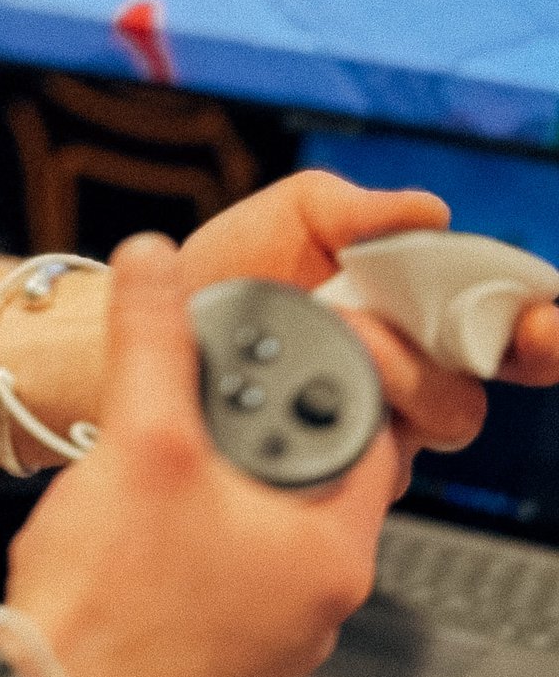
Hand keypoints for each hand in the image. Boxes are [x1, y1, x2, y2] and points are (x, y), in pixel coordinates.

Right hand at [7, 232, 402, 676]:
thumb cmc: (108, 604)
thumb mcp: (139, 437)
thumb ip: (153, 337)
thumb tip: (153, 263)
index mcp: (330, 554)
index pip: (365, 432)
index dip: (318, 369)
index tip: (270, 340)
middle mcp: (317, 602)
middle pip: (308, 469)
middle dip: (250, 417)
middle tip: (196, 388)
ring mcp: (270, 631)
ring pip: (262, 513)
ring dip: (217, 468)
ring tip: (159, 442)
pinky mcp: (222, 645)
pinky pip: (229, 557)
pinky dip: (196, 518)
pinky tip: (141, 506)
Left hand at [176, 171, 558, 452]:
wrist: (157, 325)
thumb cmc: (228, 270)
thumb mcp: (290, 215)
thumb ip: (355, 206)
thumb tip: (429, 210)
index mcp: (408, 313)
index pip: (499, 332)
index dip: (534, 332)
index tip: (541, 324)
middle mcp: (400, 378)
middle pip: (467, 392)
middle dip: (435, 363)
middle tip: (373, 329)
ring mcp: (369, 430)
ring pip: (422, 430)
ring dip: (382, 379)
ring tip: (323, 338)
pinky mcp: (333, 470)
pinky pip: (367, 464)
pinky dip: (337, 416)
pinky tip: (293, 385)